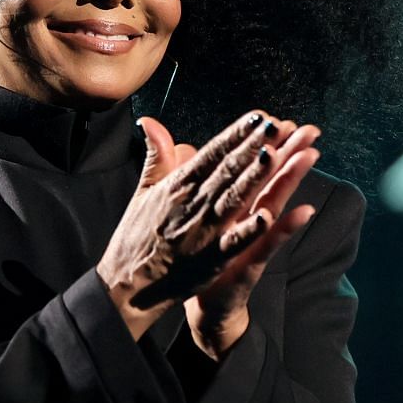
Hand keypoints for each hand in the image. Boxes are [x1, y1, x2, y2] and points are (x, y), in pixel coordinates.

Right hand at [97, 109, 290, 338]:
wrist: (127, 285)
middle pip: (228, 170)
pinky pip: (234, 242)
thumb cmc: (136, 238)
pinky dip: (249, 230)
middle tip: (276, 125)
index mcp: (178, 185)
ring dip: (255, 176)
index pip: (213, 153)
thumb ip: (156, 156)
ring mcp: (203, 231)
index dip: (236, 134)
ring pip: (234, 198)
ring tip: (274, 154)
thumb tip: (150, 122)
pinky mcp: (211, 259)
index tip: (259, 117)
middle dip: (253, 146)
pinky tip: (268, 216)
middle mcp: (192, 203)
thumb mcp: (143, 191)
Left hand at [185, 121, 321, 358]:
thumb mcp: (194, 214)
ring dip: (293, 179)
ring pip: (276, 201)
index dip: (262, 142)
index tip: (278, 118)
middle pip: (270, 177)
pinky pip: (270, 242)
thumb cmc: (200, 256)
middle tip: (310, 128)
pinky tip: (302, 212)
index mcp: (233, 201)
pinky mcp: (251, 261)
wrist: (202, 302)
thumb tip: (184, 146)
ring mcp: (253, 237)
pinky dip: (285, 228)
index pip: (249, 165)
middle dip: (289, 150)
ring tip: (310, 155)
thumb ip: (192, 180)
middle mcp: (248, 215)